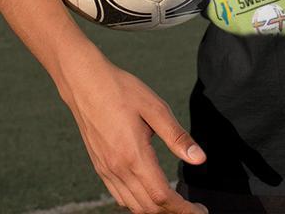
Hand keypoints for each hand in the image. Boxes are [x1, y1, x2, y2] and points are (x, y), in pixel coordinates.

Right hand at [59, 55, 208, 213]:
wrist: (84, 83)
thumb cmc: (121, 90)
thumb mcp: (155, 108)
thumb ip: (177, 137)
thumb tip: (200, 159)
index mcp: (133, 155)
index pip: (162, 197)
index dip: (183, 209)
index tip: (200, 210)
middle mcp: (118, 168)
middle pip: (149, 207)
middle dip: (173, 212)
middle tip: (192, 208)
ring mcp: (106, 170)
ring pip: (133, 206)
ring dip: (155, 210)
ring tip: (175, 203)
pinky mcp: (100, 166)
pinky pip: (119, 196)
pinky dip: (137, 203)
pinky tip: (148, 193)